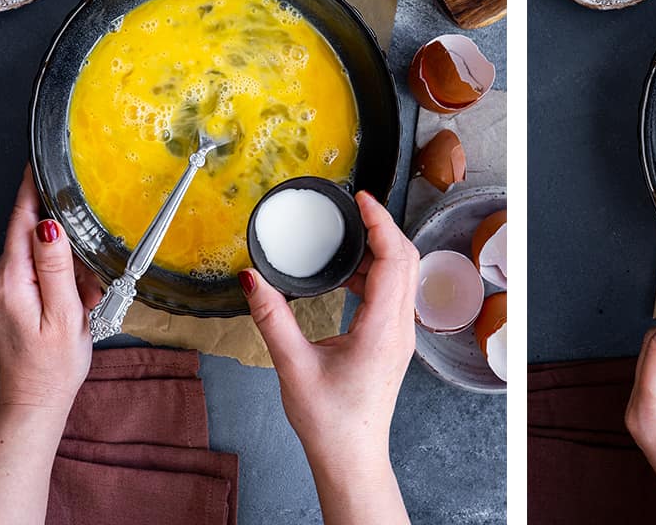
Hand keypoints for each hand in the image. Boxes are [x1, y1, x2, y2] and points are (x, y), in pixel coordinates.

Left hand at [0, 166, 103, 415]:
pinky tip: (72, 303)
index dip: (32, 190)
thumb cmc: (54, 363)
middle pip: (36, 237)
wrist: (35, 398)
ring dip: (67, 269)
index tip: (39, 163)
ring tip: (84, 302)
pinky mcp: (6, 294)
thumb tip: (49, 225)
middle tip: (90, 284)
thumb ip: (56, 266)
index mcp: (11, 279)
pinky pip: (36, 270)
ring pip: (39, 254)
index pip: (21, 220)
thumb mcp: (64, 313)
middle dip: (69, 250)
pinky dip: (59, 280)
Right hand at [241, 191, 416, 522]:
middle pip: (405, 259)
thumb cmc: (329, 421)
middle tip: (354, 207)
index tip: (362, 199)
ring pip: (401, 275)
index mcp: (383, 329)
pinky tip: (347, 273)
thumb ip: (271, 318)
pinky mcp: (393, 340)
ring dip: (379, 250)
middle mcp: (400, 328)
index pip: (393, 259)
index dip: (380, 222)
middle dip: (382, 227)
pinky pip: (392, 293)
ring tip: (347, 234)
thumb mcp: (292, 365)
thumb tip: (251, 279)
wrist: (350, 456)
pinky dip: (375, 272)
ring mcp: (400, 334)